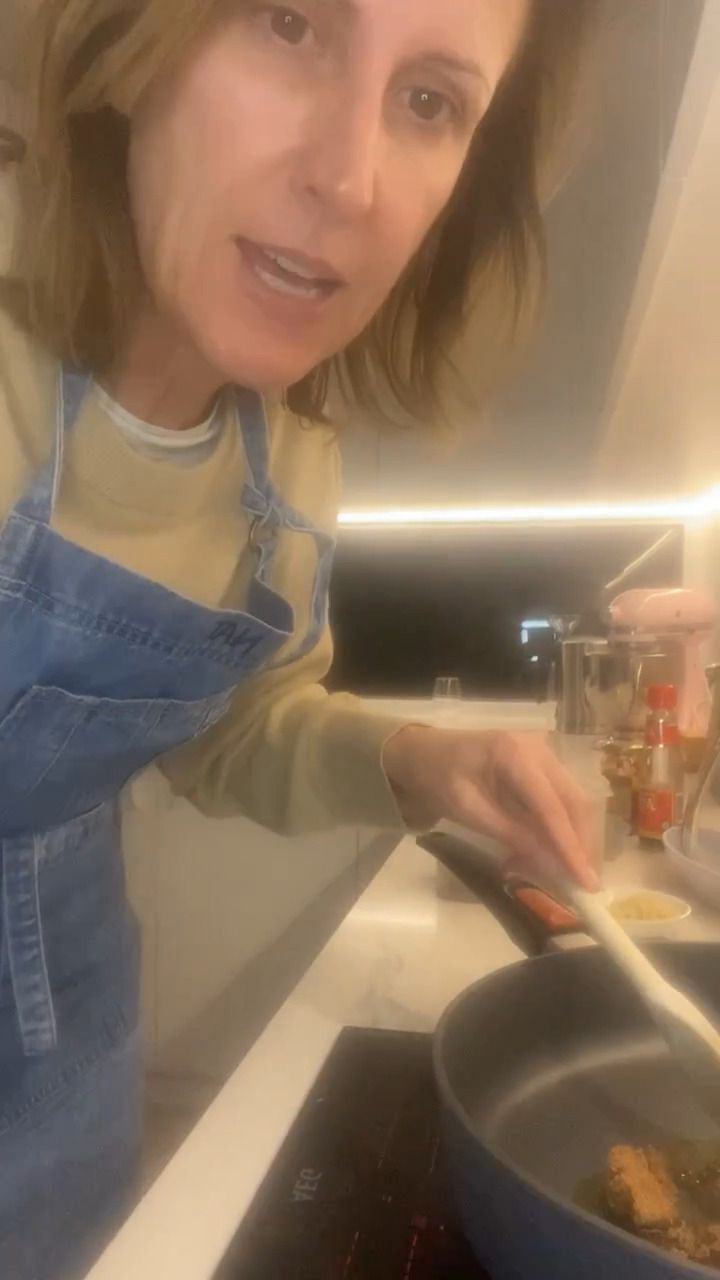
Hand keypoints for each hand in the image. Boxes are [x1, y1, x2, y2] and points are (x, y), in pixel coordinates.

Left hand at [383, 725, 598, 890]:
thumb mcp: (468, 811)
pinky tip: (543, 852)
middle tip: (581, 883)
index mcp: (515, 754)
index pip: (552, 808)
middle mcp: (539, 749)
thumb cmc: (439, 778)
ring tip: (558, 872)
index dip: (570, 847)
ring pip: (573, 803)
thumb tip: (550, 864)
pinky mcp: (543, 766)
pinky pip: (560, 801)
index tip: (586, 881)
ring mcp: (544, 754)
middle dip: (579, 845)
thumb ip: (510, 834)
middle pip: (574, 802)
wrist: (426, 753)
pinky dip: (557, 829)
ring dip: (570, 839)